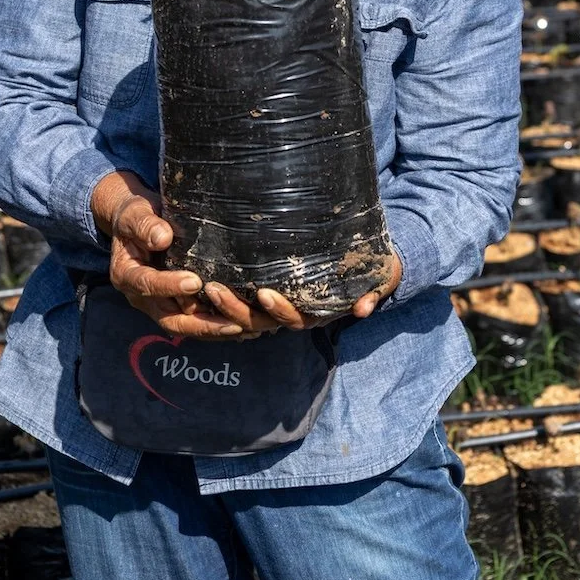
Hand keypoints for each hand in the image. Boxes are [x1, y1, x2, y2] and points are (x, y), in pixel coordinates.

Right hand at [91, 170, 279, 340]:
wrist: (136, 223)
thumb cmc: (135, 215)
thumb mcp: (134, 214)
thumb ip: (144, 225)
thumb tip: (163, 238)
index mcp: (126, 275)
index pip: (147, 285)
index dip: (170, 286)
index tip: (195, 282)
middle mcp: (142, 297)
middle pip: (171, 320)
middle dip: (202, 325)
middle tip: (231, 324)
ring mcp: (160, 304)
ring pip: (187, 326)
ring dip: (215, 330)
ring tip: (244, 328)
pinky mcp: (176, 304)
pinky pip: (197, 320)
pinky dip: (218, 325)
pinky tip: (244, 326)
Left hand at [204, 252, 403, 331]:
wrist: (371, 260)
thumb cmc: (376, 267)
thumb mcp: (381, 276)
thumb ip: (374, 291)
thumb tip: (364, 308)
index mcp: (315, 311)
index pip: (292, 318)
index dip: (277, 310)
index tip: (263, 293)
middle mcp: (292, 312)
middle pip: (257, 320)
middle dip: (235, 308)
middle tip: (213, 288)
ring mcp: (275, 304)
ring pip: (241, 313)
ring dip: (221, 305)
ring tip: (201, 285)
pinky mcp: (263, 291)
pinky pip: (238, 300)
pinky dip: (218, 299)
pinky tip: (197, 280)